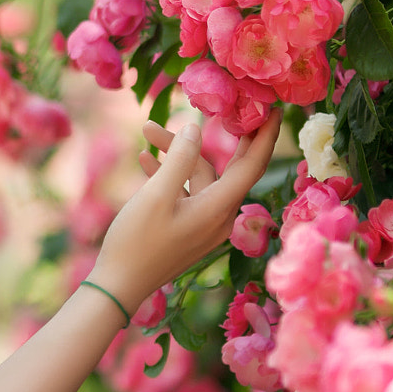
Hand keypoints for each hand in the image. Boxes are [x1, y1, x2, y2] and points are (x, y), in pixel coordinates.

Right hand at [88, 109, 281, 318]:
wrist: (118, 286)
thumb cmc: (136, 241)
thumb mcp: (155, 195)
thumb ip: (179, 159)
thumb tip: (196, 129)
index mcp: (219, 208)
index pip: (253, 165)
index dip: (265, 135)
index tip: (274, 108)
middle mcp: (219, 216)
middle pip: (231, 168)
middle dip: (229, 136)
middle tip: (234, 106)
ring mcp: (203, 224)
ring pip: (200, 177)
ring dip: (177, 154)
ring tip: (148, 132)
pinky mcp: (187, 228)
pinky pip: (187, 192)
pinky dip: (171, 174)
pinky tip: (145, 159)